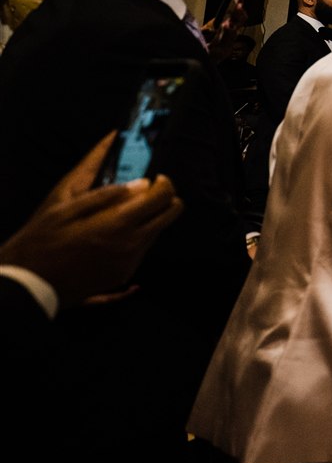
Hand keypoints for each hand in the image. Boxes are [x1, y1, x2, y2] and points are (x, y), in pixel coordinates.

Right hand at [0, 134, 182, 309]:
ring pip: (158, 232)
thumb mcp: (66, 208)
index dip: (164, 182)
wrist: (29, 283)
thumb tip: (142, 183)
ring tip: (122, 214)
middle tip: (146, 193)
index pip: (163, 197)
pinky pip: (143, 250)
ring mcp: (128, 263)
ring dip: (149, 219)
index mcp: (118, 224)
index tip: (156, 178)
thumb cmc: (42, 241)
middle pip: (171, 214)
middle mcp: (130, 245)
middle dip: (165, 199)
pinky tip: (115, 233)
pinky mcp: (122, 275)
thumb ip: (106, 194)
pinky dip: (138, 237)